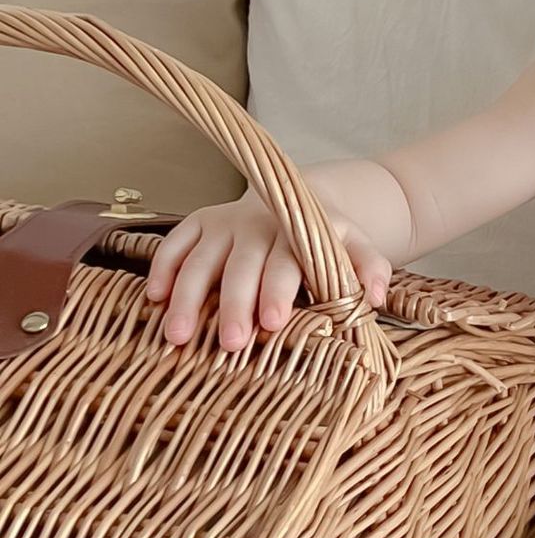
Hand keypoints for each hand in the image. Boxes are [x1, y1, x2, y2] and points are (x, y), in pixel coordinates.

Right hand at [143, 192, 391, 352]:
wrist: (298, 195)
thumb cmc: (325, 236)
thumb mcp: (355, 244)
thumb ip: (369, 267)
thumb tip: (377, 298)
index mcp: (298, 233)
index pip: (286, 265)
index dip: (277, 292)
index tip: (272, 323)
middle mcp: (258, 225)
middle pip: (241, 268)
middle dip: (234, 305)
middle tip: (229, 343)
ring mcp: (225, 223)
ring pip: (201, 260)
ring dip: (188, 297)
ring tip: (179, 336)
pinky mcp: (200, 221)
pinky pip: (175, 243)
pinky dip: (162, 268)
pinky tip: (154, 298)